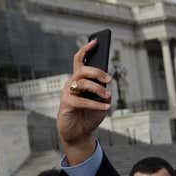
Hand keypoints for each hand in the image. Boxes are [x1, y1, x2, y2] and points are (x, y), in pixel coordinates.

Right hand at [57, 40, 111, 164]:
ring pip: (82, 83)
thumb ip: (104, 95)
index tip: (96, 41)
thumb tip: (106, 90)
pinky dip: (96, 104)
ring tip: (107, 95)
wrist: (79, 134)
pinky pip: (82, 101)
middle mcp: (72, 83)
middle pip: (82, 70)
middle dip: (97, 72)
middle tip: (109, 79)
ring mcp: (68, 92)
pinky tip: (106, 107)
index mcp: (80, 80)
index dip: (86, 49)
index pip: (80, 60)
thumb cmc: (89, 116)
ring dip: (97, 88)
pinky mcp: (66, 103)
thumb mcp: (101, 104)